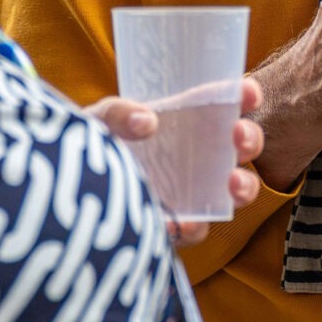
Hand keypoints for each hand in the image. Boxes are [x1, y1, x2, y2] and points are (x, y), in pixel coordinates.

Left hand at [89, 79, 267, 243]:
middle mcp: (201, 155)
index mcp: (189, 121)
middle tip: (238, 136)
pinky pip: (197, 228)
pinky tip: (180, 223)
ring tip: (232, 183)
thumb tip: (146, 122)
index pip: (228, 104)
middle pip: (242, 146)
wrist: (71, 191)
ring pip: (236, 191)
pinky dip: (194, 226)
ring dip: (244, 186)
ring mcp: (194, 191)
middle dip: (250, 138)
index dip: (245, 96)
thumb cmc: (97, 144)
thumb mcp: (101, 120)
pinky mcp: (178, 224)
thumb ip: (119, 113)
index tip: (247, 93)